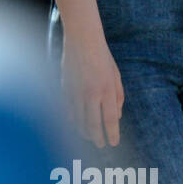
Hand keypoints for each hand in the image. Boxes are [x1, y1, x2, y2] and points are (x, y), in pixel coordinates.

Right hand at [61, 32, 124, 148]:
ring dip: (84, 132)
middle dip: (96, 138)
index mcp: (107, 90)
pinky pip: (67, 111)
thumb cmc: (102, 57)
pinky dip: (71, 121)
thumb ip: (118, 97)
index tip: (113, 143)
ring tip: (89, 137)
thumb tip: (116, 117)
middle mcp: (91, 94)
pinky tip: (75, 125)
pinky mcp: (64, 88)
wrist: (82, 39)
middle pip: (92, 125)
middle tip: (100, 145)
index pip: (109, 120)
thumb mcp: (116, 76)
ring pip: (77, 121)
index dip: (111, 135)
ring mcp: (75, 92)